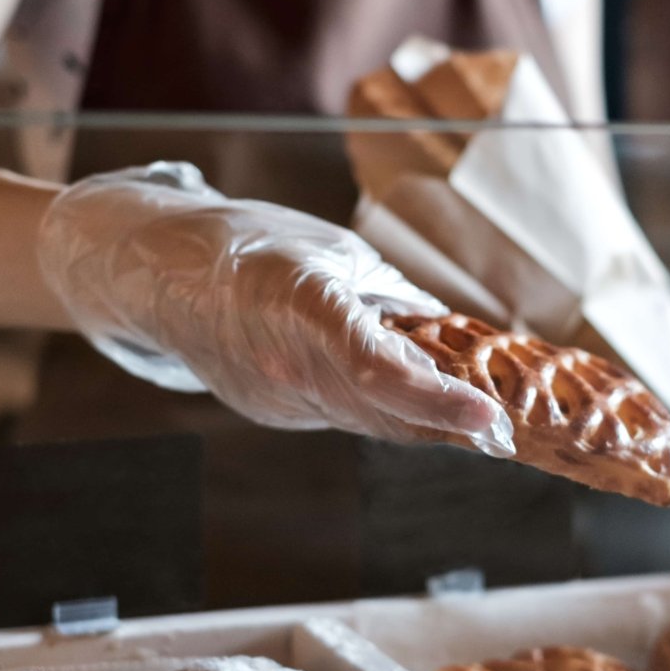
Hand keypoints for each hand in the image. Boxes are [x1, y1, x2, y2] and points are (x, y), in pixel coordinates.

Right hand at [37, 162, 513, 455]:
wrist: (162, 271)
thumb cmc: (251, 244)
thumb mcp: (337, 252)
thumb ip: (394, 300)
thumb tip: (451, 334)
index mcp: (299, 306)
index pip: (377, 370)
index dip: (438, 401)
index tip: (491, 418)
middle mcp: (284, 365)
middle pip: (385, 413)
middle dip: (451, 424)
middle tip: (508, 426)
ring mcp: (274, 398)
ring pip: (370, 423)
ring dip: (425, 423)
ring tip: (474, 414)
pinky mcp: (271, 411)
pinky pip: (344, 417)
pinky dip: (387, 413)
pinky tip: (414, 400)